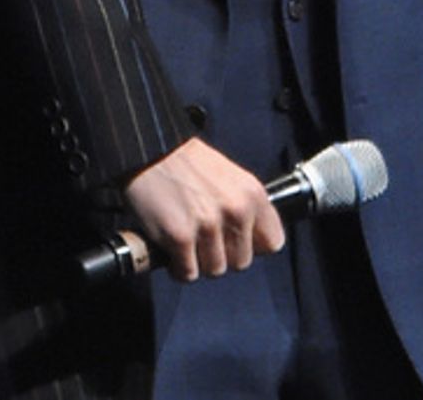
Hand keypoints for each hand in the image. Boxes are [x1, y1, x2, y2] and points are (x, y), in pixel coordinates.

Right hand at [122, 137, 284, 283]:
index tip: (237, 241)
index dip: (253, 245)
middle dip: (222, 254)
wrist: (149, 149)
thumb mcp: (228, 175)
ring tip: (186, 239)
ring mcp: (208, 225)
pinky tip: (172, 247)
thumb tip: (251, 239)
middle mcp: (235, 210)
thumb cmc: (186, 162)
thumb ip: (243, 205)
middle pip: (241, 262)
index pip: (272, 242)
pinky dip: (177, 266)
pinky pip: (187, 273)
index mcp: (252, 193)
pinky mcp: (180, 237)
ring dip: (198, 260)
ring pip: (215, 270)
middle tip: (204, 237)